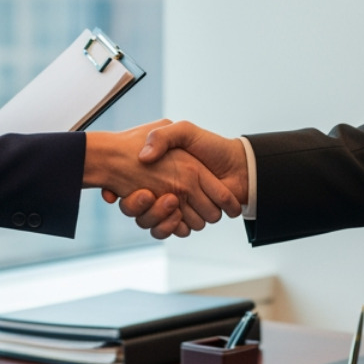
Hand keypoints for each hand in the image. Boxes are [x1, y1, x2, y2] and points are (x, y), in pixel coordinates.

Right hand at [102, 121, 247, 239]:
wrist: (238, 165)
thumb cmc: (211, 146)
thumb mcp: (184, 131)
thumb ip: (162, 136)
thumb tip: (143, 157)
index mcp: (158, 173)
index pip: (128, 190)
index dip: (125, 193)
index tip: (126, 189)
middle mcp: (163, 190)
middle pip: (139, 211)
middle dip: (142, 206)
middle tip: (149, 194)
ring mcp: (175, 207)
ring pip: (153, 223)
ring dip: (158, 216)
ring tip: (169, 201)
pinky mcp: (187, 219)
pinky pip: (171, 231)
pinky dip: (172, 227)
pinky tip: (177, 216)